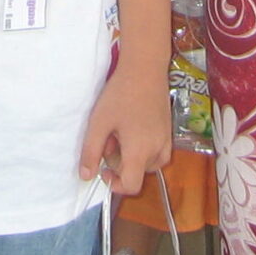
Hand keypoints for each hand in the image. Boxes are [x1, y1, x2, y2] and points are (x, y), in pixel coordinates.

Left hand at [79, 60, 172, 194]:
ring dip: (133, 157)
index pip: (131, 186)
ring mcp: (166, 141)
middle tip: (110, 137)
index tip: (103, 170)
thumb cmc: (120, 94)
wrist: (144, 68)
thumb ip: (91, 152)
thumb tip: (86, 176)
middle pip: (138, 174)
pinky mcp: (169, 131)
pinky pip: (158, 153)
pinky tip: (134, 129)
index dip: (115, 185)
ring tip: (121, 132)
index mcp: (139, 152)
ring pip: (148, 164)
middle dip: (120, 163)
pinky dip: (145, 149)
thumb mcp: (99, 123)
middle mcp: (157, 150)